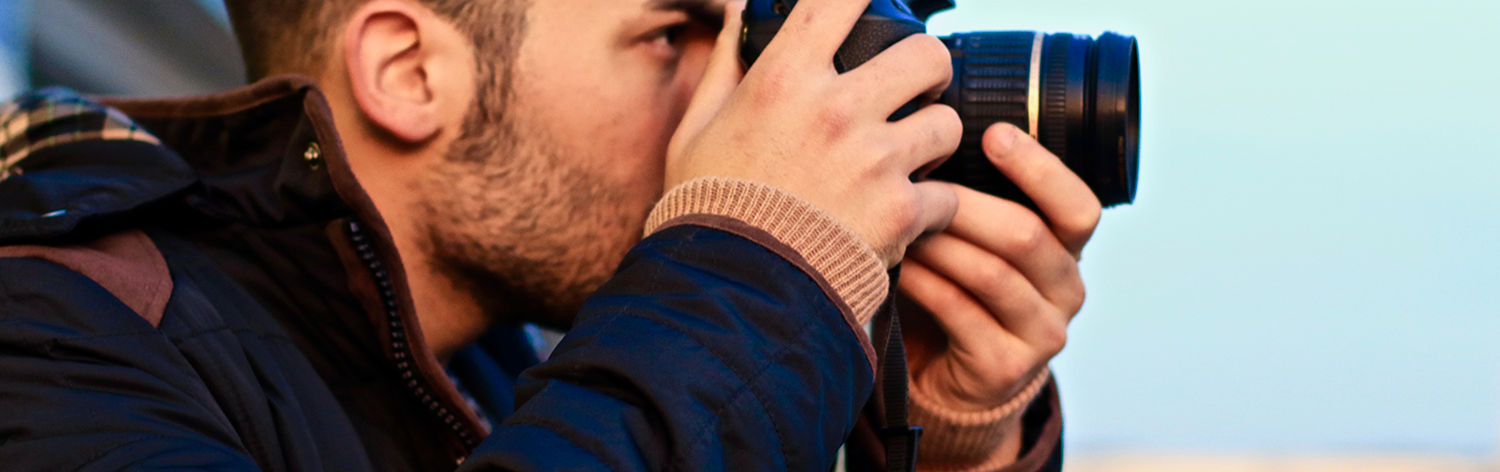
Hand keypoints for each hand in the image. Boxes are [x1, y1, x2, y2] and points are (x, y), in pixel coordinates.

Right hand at [665, 0, 962, 265]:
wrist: (729, 290)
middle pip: (926, 53)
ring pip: (948, 123)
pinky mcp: (900, 212)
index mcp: (786, 78)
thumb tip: (738, 13)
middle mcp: (837, 109)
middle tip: (917, 89)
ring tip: (915, 158)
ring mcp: (874, 160)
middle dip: (928, 70)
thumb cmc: (708, 207)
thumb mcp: (697, 127)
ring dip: (935, 139)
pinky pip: (947, 195)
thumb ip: (725, 64)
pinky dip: (934, 209)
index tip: (873, 5)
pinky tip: (908, 215)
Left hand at [900, 123, 1100, 413]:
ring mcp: (1041, 333)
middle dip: (967, 204)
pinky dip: (924, 282)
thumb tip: (932, 131)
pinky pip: (960, 312)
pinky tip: (896, 263)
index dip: (1040, 169)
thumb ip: (975, 198)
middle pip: (1027, 236)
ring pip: (991, 273)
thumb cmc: (956, 288)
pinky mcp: (1006, 367)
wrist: (946, 373)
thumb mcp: (976, 241)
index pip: (1078, 206)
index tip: (993, 135)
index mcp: (1068, 250)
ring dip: (940, 242)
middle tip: (918, 180)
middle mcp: (1067, 290)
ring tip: (899, 219)